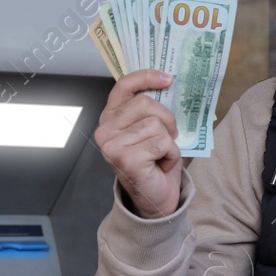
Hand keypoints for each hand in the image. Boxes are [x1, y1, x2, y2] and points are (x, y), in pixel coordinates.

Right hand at [94, 69, 180, 217]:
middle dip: (166, 119)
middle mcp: (105, 130)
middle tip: (167, 138)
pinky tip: (160, 165)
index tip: (168, 78)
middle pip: (146, 103)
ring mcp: (111, 145)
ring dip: (169, 142)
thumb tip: (168, 83)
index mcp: (110, 118)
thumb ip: (151, 109)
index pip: (124, 86)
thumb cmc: (155, 162)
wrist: (156, 198)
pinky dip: (170, 154)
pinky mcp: (125, 158)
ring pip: (156, 124)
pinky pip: (162, 142)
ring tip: (160, 155)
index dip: (146, 77)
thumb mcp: (152, 129)